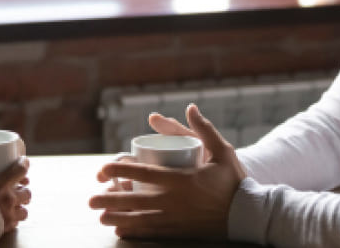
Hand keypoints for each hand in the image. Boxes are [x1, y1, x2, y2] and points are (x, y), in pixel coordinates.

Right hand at [0, 156, 31, 232]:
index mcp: (0, 184)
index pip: (20, 169)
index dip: (24, 164)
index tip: (24, 162)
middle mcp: (9, 198)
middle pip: (26, 191)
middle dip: (23, 191)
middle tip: (18, 191)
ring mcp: (11, 213)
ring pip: (24, 210)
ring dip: (20, 208)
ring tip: (15, 208)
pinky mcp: (8, 226)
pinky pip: (16, 223)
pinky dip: (14, 221)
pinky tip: (8, 220)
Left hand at [90, 104, 245, 239]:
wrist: (248, 214)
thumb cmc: (234, 181)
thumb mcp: (223, 150)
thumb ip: (204, 128)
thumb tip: (190, 107)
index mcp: (180, 179)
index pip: (142, 173)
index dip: (119, 171)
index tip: (103, 170)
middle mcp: (173, 200)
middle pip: (134, 200)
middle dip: (110, 199)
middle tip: (92, 199)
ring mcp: (175, 218)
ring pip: (140, 219)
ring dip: (118, 218)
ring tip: (101, 217)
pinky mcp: (179, 231)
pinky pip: (152, 232)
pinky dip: (135, 232)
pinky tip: (121, 231)